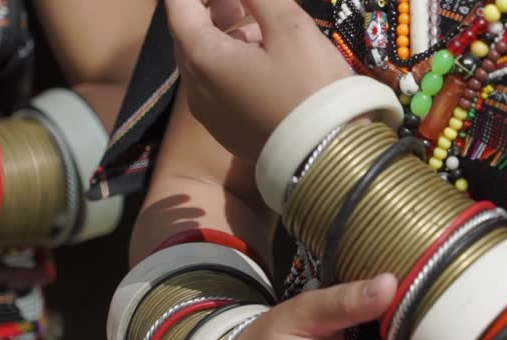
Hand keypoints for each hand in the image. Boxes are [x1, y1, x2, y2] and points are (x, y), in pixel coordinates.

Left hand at [165, 0, 351, 159]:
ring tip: (258, 23)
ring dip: (223, 36)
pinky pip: (217, 88)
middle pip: (188, 35)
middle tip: (242, 0)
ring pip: (204, 63)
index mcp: (203, 58)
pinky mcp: (227, 133)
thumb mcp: (289, 27)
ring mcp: (209, 116)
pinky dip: (230, 64)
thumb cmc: (309, 87)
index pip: (178, 6)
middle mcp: (195, 89)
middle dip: (210, 8)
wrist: (328, 157)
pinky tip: (262, 60)